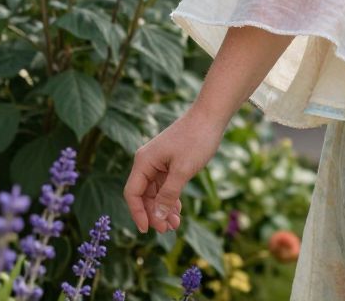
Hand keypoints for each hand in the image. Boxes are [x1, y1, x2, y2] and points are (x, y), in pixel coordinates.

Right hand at [123, 108, 224, 233]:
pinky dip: (170, 197)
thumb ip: (169, 194)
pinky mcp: (170, 160)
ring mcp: (158, 161)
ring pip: (155, 191)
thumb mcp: (183, 170)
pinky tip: (178, 211)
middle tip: (168, 230)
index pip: (132, 193)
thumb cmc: (197, 139)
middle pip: (143, 195)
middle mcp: (147, 161)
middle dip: (154, 213)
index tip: (147, 230)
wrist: (212, 114)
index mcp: (144, 161)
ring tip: (175, 225)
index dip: (138, 213)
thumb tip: (157, 217)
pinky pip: (165, 184)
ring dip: (163, 208)